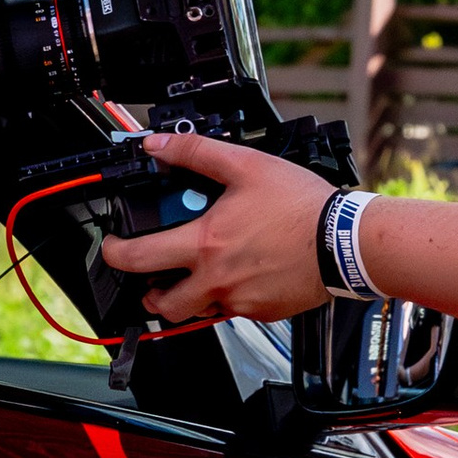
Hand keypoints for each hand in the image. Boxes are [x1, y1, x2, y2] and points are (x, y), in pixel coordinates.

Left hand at [93, 134, 331, 324]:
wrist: (345, 243)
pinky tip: (239, 275)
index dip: (114, 254)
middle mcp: (217, 280)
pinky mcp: (262, 312)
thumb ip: (197, 153)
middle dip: (148, 294)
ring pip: (198, 312)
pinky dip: (227, 298)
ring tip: (193, 278)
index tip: (113, 248)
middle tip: (149, 279)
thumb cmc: (301, 207)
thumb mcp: (245, 165)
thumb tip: (159, 145)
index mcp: (205, 245)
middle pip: (163, 304)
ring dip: (187, 299)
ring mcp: (240, 301)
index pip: (138, 258)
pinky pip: (232, 312)